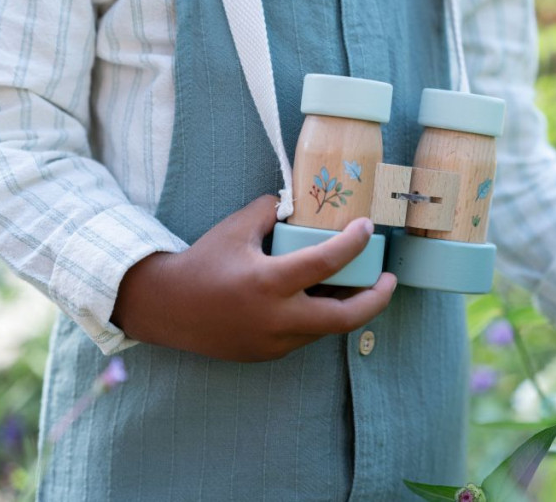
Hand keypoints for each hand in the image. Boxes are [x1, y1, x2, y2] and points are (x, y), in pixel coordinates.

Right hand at [111, 195, 396, 361]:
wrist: (166, 308)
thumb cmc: (201, 263)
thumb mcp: (235, 227)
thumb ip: (271, 211)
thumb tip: (296, 201)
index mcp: (269, 283)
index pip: (327, 262)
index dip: (354, 243)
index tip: (367, 227)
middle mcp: (277, 319)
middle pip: (345, 318)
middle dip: (376, 299)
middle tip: (389, 278)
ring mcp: (274, 342)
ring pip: (327, 329)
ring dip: (348, 307)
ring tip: (359, 284)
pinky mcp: (268, 354)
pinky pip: (306, 335)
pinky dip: (320, 317)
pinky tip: (323, 297)